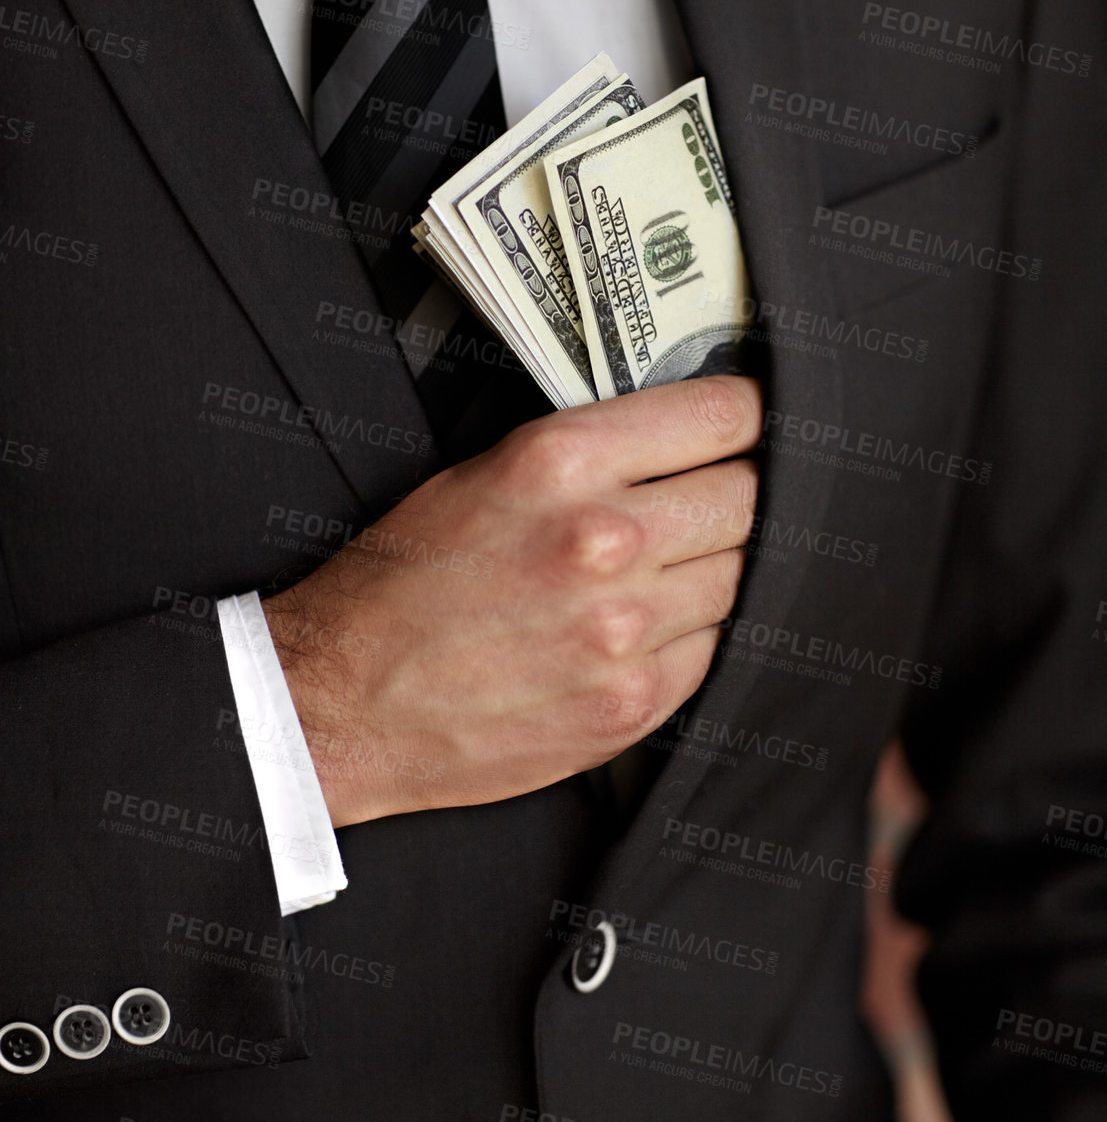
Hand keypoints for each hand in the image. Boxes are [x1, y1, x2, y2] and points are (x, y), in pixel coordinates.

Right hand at [263, 375, 761, 824]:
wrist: (342, 701)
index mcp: (562, 464)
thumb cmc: (402, 583)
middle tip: (715, 495)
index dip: (746, 418)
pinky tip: (650, 625)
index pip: (722, 417)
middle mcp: (604, 541)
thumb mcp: (484, 472)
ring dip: (720, 565)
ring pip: (744, 576)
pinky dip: (697, 632)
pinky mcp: (632, 704)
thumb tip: (687, 437)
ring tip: (672, 565)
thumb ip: (593, 452)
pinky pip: (716, 649)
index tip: (747, 426)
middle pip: (749, 496)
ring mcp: (624, 631)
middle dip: (739, 490)